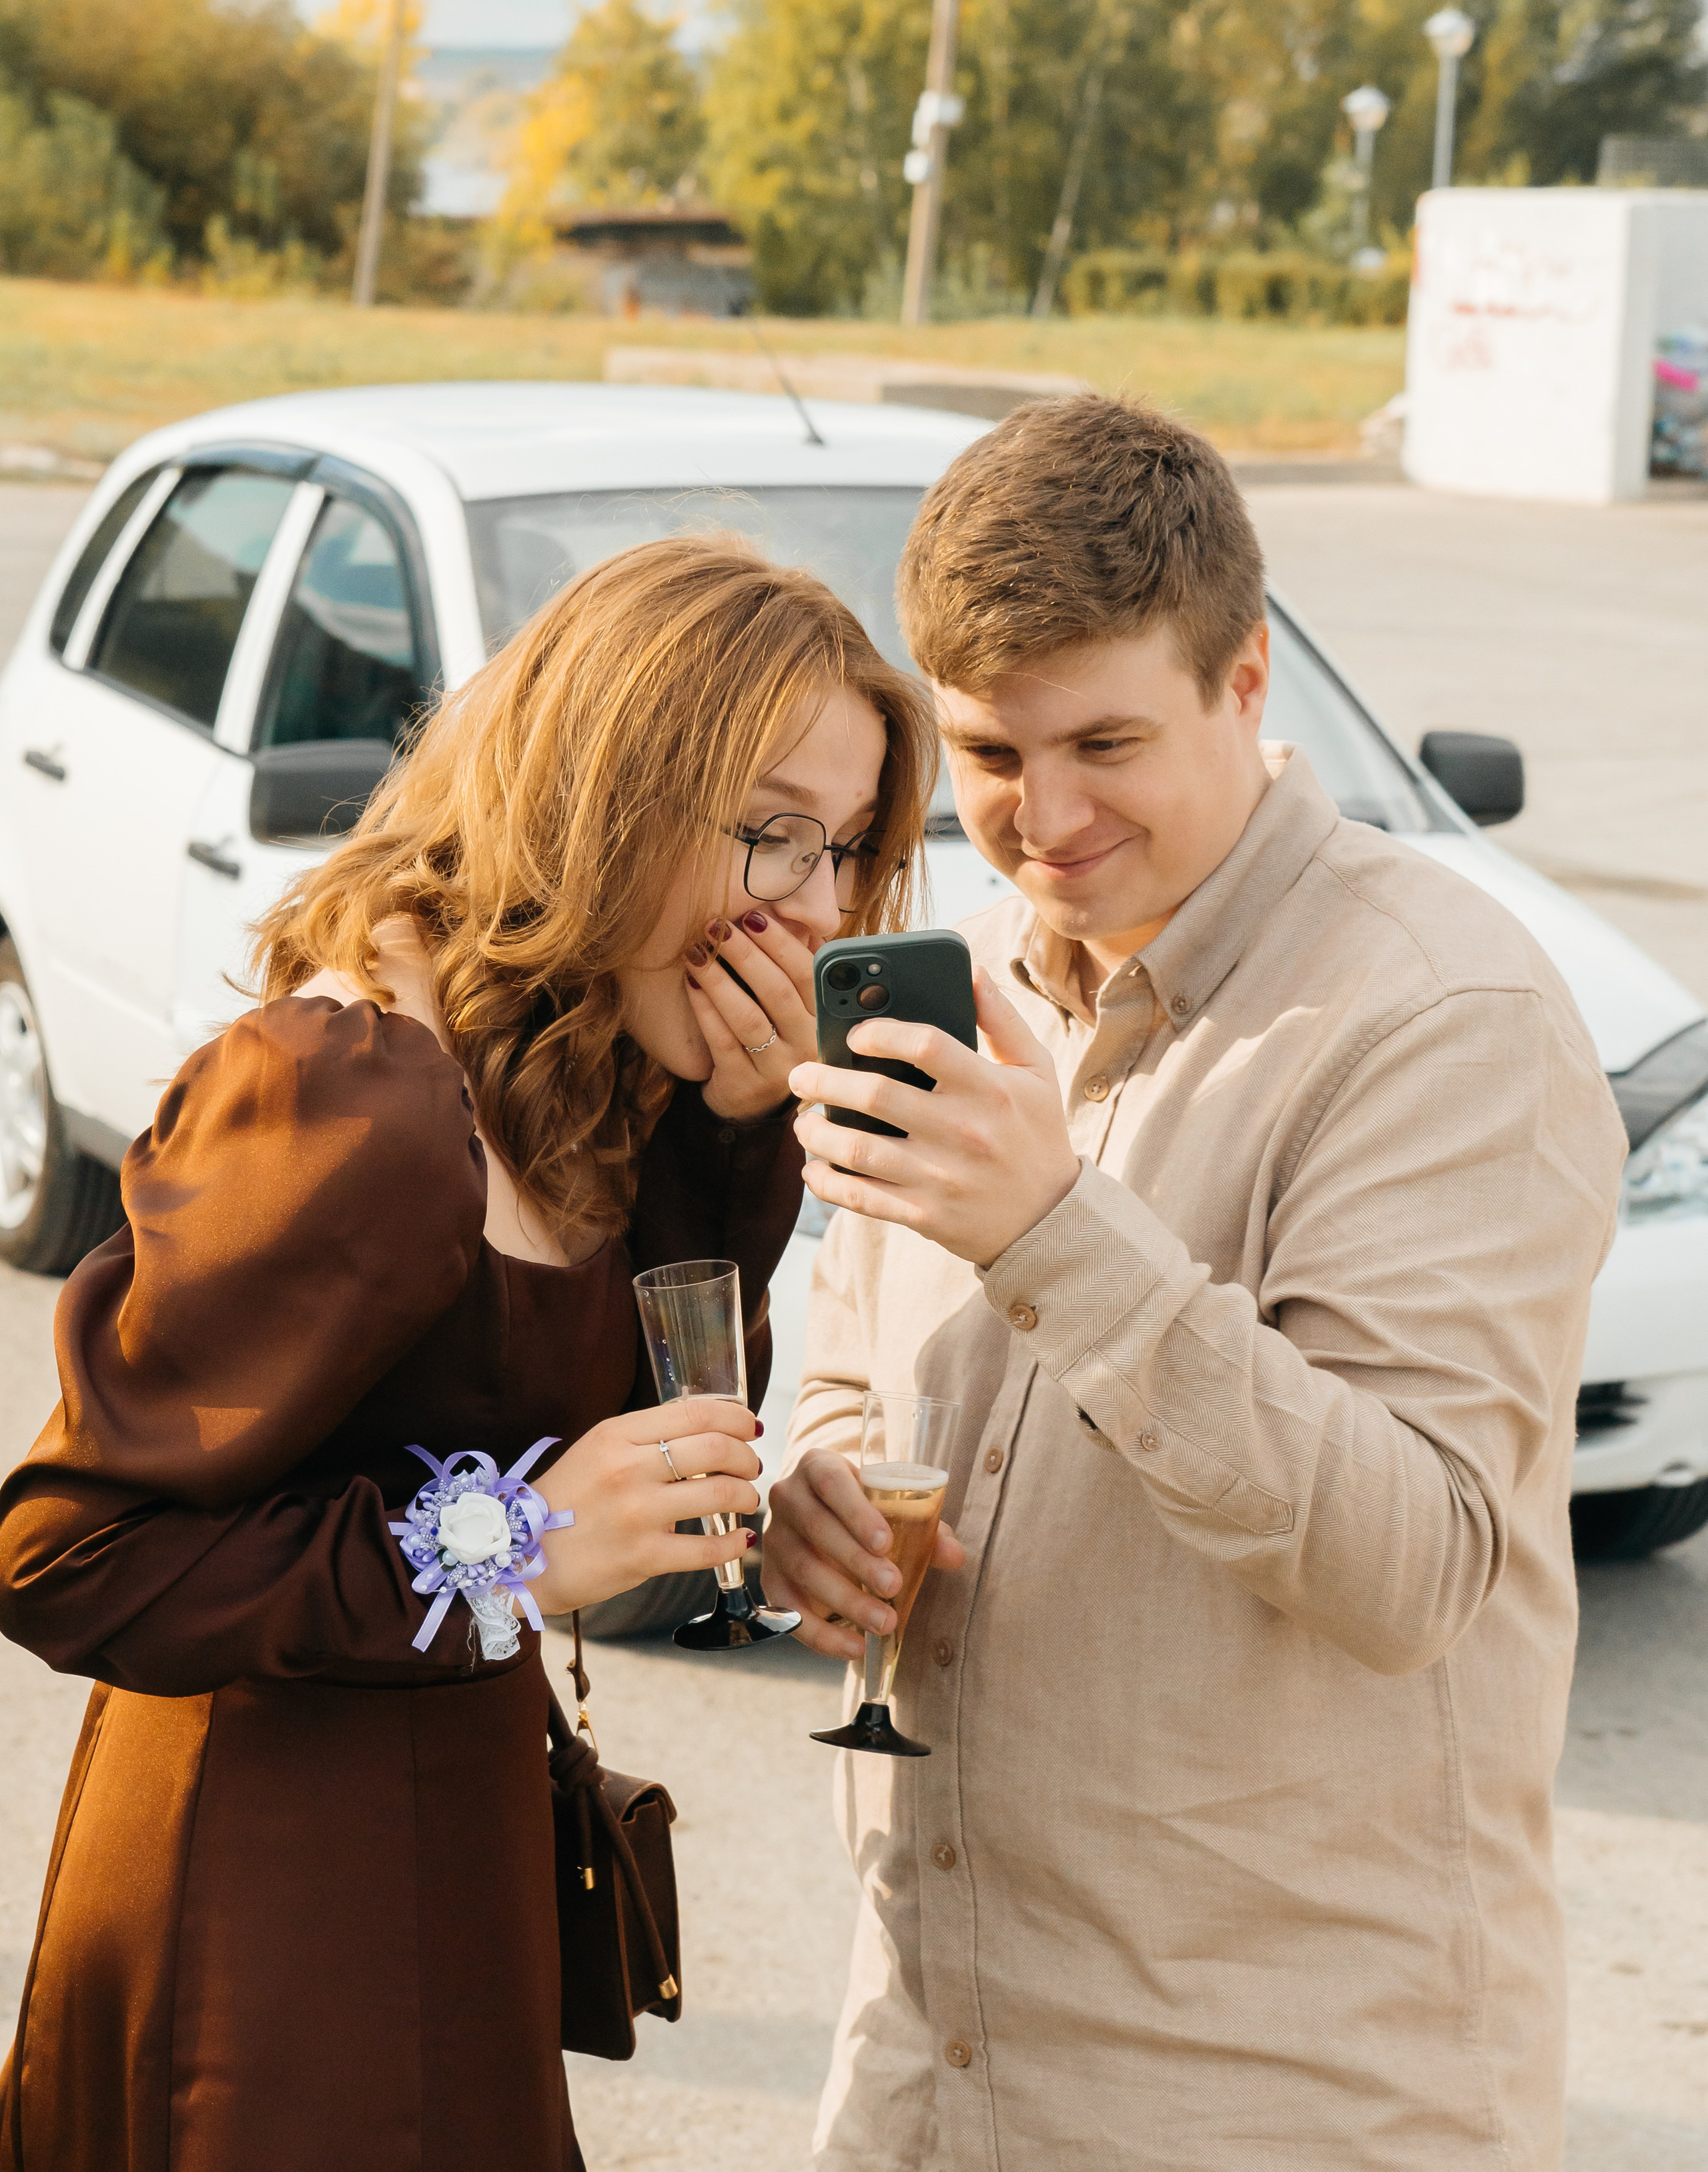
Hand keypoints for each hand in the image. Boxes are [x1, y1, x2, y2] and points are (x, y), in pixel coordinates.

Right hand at [528, 1399, 761, 1614]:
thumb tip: (707, 1429)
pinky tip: (740, 1538)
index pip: (695, 1413)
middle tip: (751, 1466)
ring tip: (746, 1499)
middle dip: (746, 1457)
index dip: (735, 1418)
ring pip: (720, 1494)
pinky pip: (707, 1548)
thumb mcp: (596, 1450)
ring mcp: (637, 1514)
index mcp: (617, 1435)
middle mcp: (629, 1469)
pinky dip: (734, 1542)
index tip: (749, 1427)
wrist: (520, 1555)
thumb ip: (645, 1437)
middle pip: (716, 1450)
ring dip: (745, 1495)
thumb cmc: (565, 1500)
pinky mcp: (643, 1557)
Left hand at [688, 911, 817, 1122]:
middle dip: (745, 954)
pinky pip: (723, 1042)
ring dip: (720, 979)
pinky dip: (706, 1009)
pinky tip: (690, 983)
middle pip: (778, 993)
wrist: (752, 1104)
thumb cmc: (774, 1040)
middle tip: (717, 926)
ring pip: (748, 1017)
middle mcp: (807, 1046)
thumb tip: (785, 913)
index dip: (781, 943)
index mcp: (824, 1019)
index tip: (753, 916)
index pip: (808, 974)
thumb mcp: (795, 1009)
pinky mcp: (745, 1085)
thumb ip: (797, 970)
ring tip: (696, 951)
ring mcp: (778, 1070)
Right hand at [762, 1448, 967, 1662]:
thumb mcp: (891, 1507)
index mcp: (817, 1466)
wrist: (824, 1516)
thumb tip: (954, 1555)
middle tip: (894, 1586)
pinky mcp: (770, 1577)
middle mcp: (788, 1497)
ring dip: (845, 1600)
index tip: (886, 1542)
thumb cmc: (864, 1510)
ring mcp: (775, 1538)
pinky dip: (820, 1633)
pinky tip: (854, 1647)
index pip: (830, 1482)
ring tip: (885, 1622)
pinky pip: (788, 1609)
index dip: (856, 1512)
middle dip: (856, 1562)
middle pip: (816, 1528)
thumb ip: (925, 1527)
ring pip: (803, 1569)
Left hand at [785, 967, 1080, 1266]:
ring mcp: (941, 1176)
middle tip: (801, 1075)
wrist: (1049, 1218)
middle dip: (824, 1080)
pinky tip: (814, 1169)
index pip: (926, 1045)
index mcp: (988, 1089)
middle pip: (875, 1096)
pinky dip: (828, 1184)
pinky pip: (862, 1198)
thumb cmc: (1036, 1133)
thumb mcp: (1035, 1071)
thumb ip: (1002, 1019)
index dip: (880, 1031)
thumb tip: (971, 970)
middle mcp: (963, 1131)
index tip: (854, 1034)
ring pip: (858, 1150)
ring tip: (802, 1120)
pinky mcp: (925, 1214)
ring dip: (817, 1133)